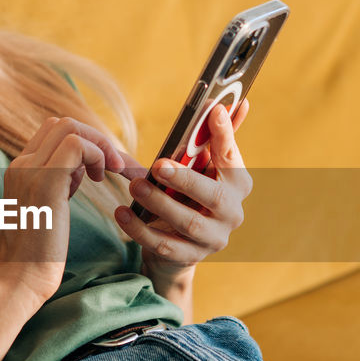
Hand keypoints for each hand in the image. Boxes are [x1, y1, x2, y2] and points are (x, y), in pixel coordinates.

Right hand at [0, 116, 141, 306]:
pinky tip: (102, 178)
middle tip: (114, 167)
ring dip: (99, 145)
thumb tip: (79, 169)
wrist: (22, 277)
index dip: (85, 143)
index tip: (101, 170)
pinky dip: (97, 155)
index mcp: (21, 169)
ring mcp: (31, 170)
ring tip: (111, 172)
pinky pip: (77, 146)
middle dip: (96, 139)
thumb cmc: (40, 252)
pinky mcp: (46, 182)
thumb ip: (59, 183)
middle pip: (63, 124)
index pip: (53, 132)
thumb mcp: (48, 207)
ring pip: (70, 128)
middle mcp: (22, 164)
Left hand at [114, 100, 251, 287]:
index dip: (224, 135)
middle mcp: (232, 212)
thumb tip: (226, 103)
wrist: (178, 246)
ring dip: (159, 204)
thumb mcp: (197, 168)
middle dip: (185, 180)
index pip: (232, 157)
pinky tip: (122, 214)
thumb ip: (210, 139)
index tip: (212, 111)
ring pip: (188, 223)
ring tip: (134, 186)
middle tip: (157, 165)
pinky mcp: (191, 257)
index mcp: (237, 184)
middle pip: (213, 196)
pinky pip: (165, 245)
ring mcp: (214, 239)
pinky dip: (141, 230)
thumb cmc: (188, 195)